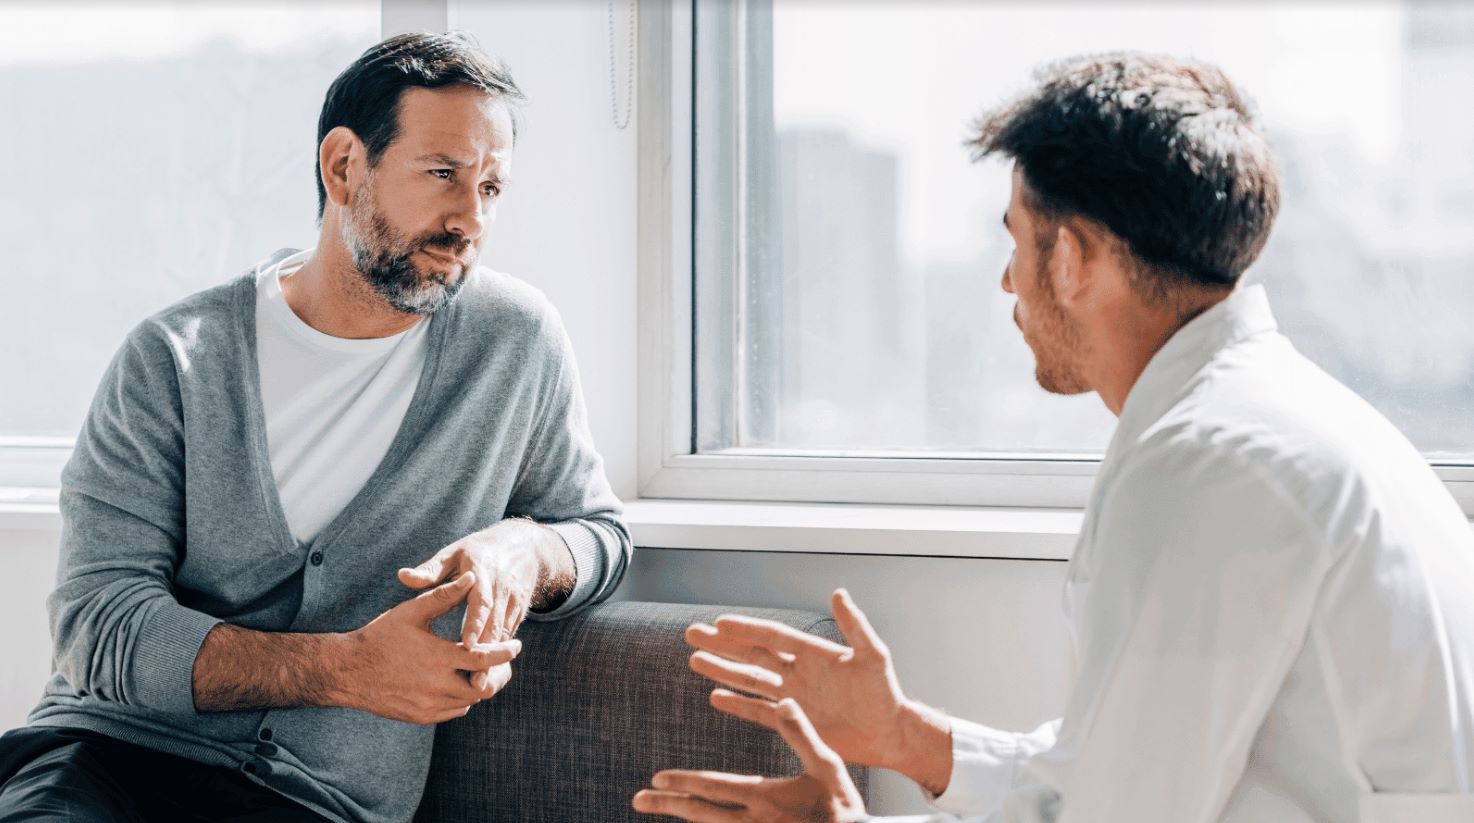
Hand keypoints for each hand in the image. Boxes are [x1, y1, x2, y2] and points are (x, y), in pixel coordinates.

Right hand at [336, 572, 521, 723]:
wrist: (346, 671)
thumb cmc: (380, 636)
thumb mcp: (411, 611)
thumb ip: (444, 596)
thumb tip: (472, 577)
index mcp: (438, 657)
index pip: (486, 659)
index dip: (506, 652)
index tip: (517, 644)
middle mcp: (437, 686)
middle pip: (484, 686)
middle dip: (497, 673)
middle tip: (502, 661)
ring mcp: (429, 706)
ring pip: (470, 701)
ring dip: (478, 685)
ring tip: (480, 668)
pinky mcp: (422, 717)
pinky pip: (454, 711)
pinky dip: (462, 698)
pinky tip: (459, 681)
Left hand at [398, 521, 545, 690]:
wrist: (520, 547)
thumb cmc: (476, 552)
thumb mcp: (452, 555)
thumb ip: (429, 570)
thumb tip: (403, 576)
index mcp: (483, 573)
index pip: (480, 601)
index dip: (475, 623)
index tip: (465, 644)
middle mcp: (502, 589)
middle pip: (496, 625)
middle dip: (487, 654)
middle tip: (476, 682)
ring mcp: (513, 602)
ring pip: (505, 636)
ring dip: (496, 662)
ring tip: (482, 687)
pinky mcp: (519, 612)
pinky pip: (509, 637)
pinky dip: (501, 657)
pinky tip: (490, 678)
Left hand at [633, 698, 866, 822]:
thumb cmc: (843, 807)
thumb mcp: (827, 764)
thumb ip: (801, 732)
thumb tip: (782, 700)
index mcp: (766, 796)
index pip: (714, 788)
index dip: (683, 782)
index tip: (658, 778)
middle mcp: (753, 821)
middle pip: (701, 812)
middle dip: (668, 804)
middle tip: (638, 799)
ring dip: (682, 818)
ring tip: (658, 809)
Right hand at [686, 589, 915, 770]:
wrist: (889, 733)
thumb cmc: (885, 693)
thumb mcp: (873, 656)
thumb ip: (855, 626)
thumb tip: (838, 592)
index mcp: (813, 653)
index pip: (772, 637)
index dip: (746, 629)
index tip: (719, 622)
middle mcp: (798, 672)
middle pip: (752, 654)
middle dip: (722, 645)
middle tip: (692, 633)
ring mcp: (793, 697)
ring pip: (750, 680)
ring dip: (723, 670)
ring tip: (695, 660)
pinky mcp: (793, 722)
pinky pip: (758, 711)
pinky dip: (738, 704)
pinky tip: (716, 696)